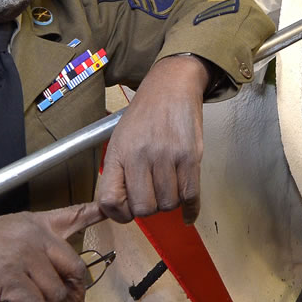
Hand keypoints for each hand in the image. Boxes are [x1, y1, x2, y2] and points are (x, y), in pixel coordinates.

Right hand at [0, 202, 103, 301]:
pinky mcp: (7, 275)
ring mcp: (21, 254)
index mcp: (33, 224)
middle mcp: (33, 235)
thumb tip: (50, 287)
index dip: (96, 213)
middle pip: (76, 270)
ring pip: (55, 297)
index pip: (74, 214)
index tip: (113, 211)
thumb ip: (28, 252)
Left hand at [96, 54, 210, 223]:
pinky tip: (187, 212)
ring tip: (167, 187)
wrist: (171, 87)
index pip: (110, 201)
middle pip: (144, 208)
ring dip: (169, 202)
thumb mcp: (119, 140)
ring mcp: (167, 156)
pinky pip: (190, 195)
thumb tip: (118, 209)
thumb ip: (117, 173)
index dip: (118, 214)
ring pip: (168, 204)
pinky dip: (190, 209)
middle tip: (152, 196)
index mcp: (119, 153)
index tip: (126, 212)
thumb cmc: (144, 115)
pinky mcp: (190, 156)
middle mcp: (141, 155)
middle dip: (148, 208)